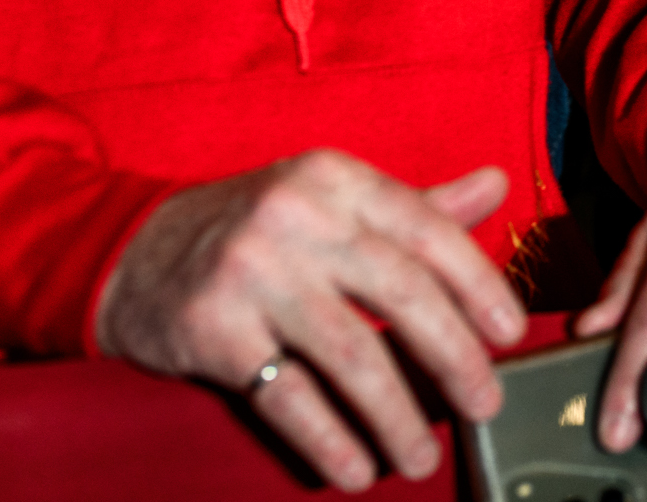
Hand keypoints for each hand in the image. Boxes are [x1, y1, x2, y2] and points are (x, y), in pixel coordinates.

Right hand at [94, 154, 524, 492]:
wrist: (135, 252)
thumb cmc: (259, 227)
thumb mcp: (333, 198)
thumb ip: (417, 204)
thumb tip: (496, 186)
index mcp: (338, 179)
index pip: (429, 232)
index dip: (479, 285)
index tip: (511, 334)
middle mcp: (298, 217)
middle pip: (402, 295)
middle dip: (454, 357)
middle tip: (486, 403)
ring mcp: (252, 272)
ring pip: (350, 355)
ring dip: (396, 416)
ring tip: (422, 455)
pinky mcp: (212, 330)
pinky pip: (287, 396)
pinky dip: (329, 439)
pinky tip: (357, 469)